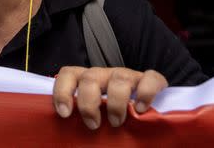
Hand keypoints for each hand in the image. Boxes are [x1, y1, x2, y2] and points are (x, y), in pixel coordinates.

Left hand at [53, 66, 167, 129]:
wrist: (149, 107)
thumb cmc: (112, 116)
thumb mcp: (95, 116)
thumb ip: (83, 120)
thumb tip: (68, 140)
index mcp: (87, 80)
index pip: (68, 74)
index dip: (62, 91)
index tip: (64, 113)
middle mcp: (105, 75)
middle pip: (90, 78)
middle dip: (88, 103)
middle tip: (93, 124)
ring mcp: (128, 75)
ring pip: (119, 78)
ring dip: (116, 102)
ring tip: (116, 123)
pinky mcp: (151, 80)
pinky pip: (150, 79)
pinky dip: (146, 93)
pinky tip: (141, 109)